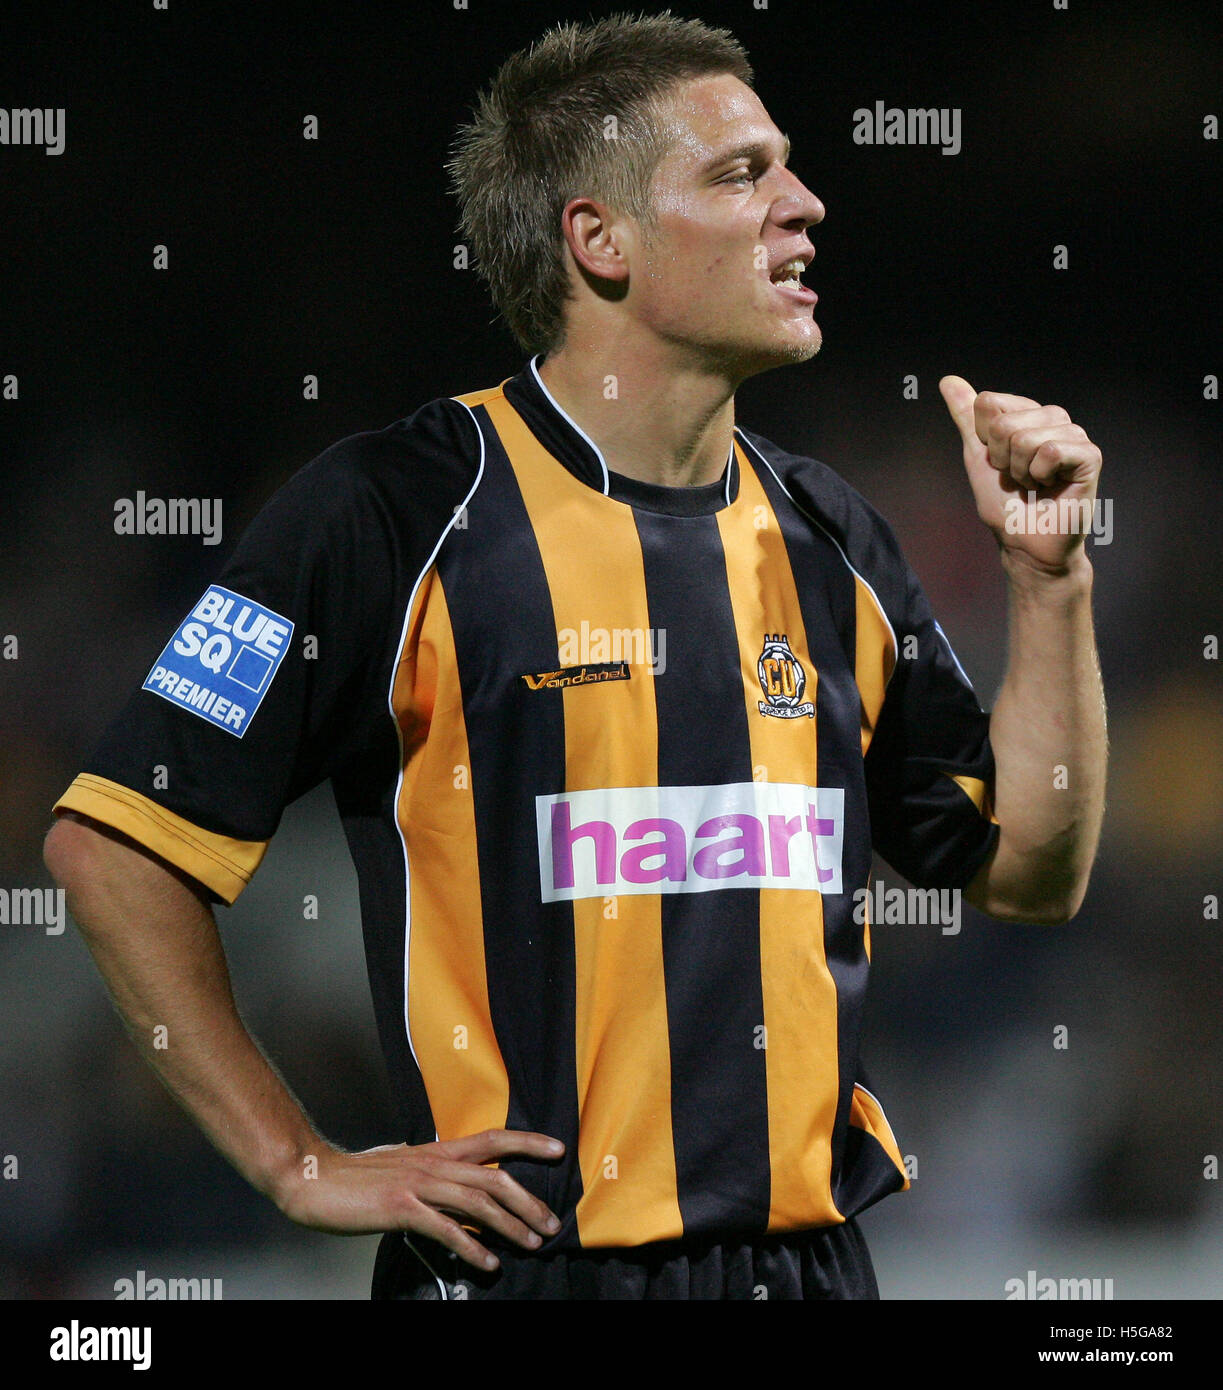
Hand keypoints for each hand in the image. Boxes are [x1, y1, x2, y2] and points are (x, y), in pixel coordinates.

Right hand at [277, 1128, 564, 1270]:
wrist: (315, 1178)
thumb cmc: (360, 1177)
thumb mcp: (406, 1166)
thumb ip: (437, 1175)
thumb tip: (465, 1193)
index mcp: (437, 1150)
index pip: (493, 1138)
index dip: (528, 1141)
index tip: (558, 1149)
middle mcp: (434, 1162)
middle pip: (495, 1176)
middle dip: (529, 1200)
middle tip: (551, 1223)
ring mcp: (419, 1184)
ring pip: (478, 1202)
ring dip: (510, 1225)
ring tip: (532, 1244)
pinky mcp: (402, 1207)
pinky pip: (446, 1228)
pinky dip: (472, 1247)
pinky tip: (488, 1263)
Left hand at [938, 375, 1102, 572]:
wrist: (1025, 544)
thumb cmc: (1004, 504)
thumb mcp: (978, 456)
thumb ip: (967, 418)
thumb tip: (948, 380)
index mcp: (1027, 414)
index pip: (988, 402)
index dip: (984, 440)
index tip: (999, 463)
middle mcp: (1052, 418)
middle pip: (1003, 421)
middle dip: (1001, 458)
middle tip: (1018, 478)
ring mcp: (1074, 435)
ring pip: (1025, 437)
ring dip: (1020, 471)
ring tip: (1034, 484)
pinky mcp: (1089, 455)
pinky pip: (1050, 451)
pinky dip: (1040, 476)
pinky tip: (1050, 486)